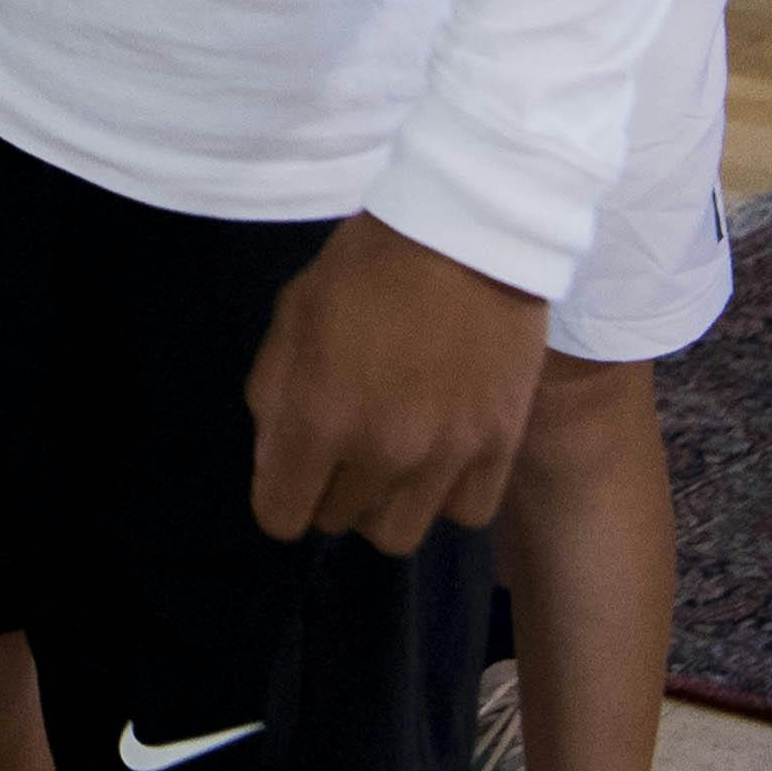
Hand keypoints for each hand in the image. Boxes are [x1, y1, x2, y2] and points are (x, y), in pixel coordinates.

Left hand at [244, 215, 546, 551]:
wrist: (465, 235)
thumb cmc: (365, 267)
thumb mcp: (293, 316)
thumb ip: (272, 397)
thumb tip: (274, 461)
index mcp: (319, 418)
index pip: (281, 516)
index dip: (279, 495)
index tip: (293, 469)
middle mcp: (381, 451)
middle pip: (337, 522)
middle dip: (328, 489)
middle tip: (344, 444)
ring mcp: (445, 456)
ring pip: (398, 534)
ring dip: (384, 503)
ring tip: (392, 459)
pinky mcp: (499, 448)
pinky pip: (465, 514)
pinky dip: (447, 495)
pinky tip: (442, 456)